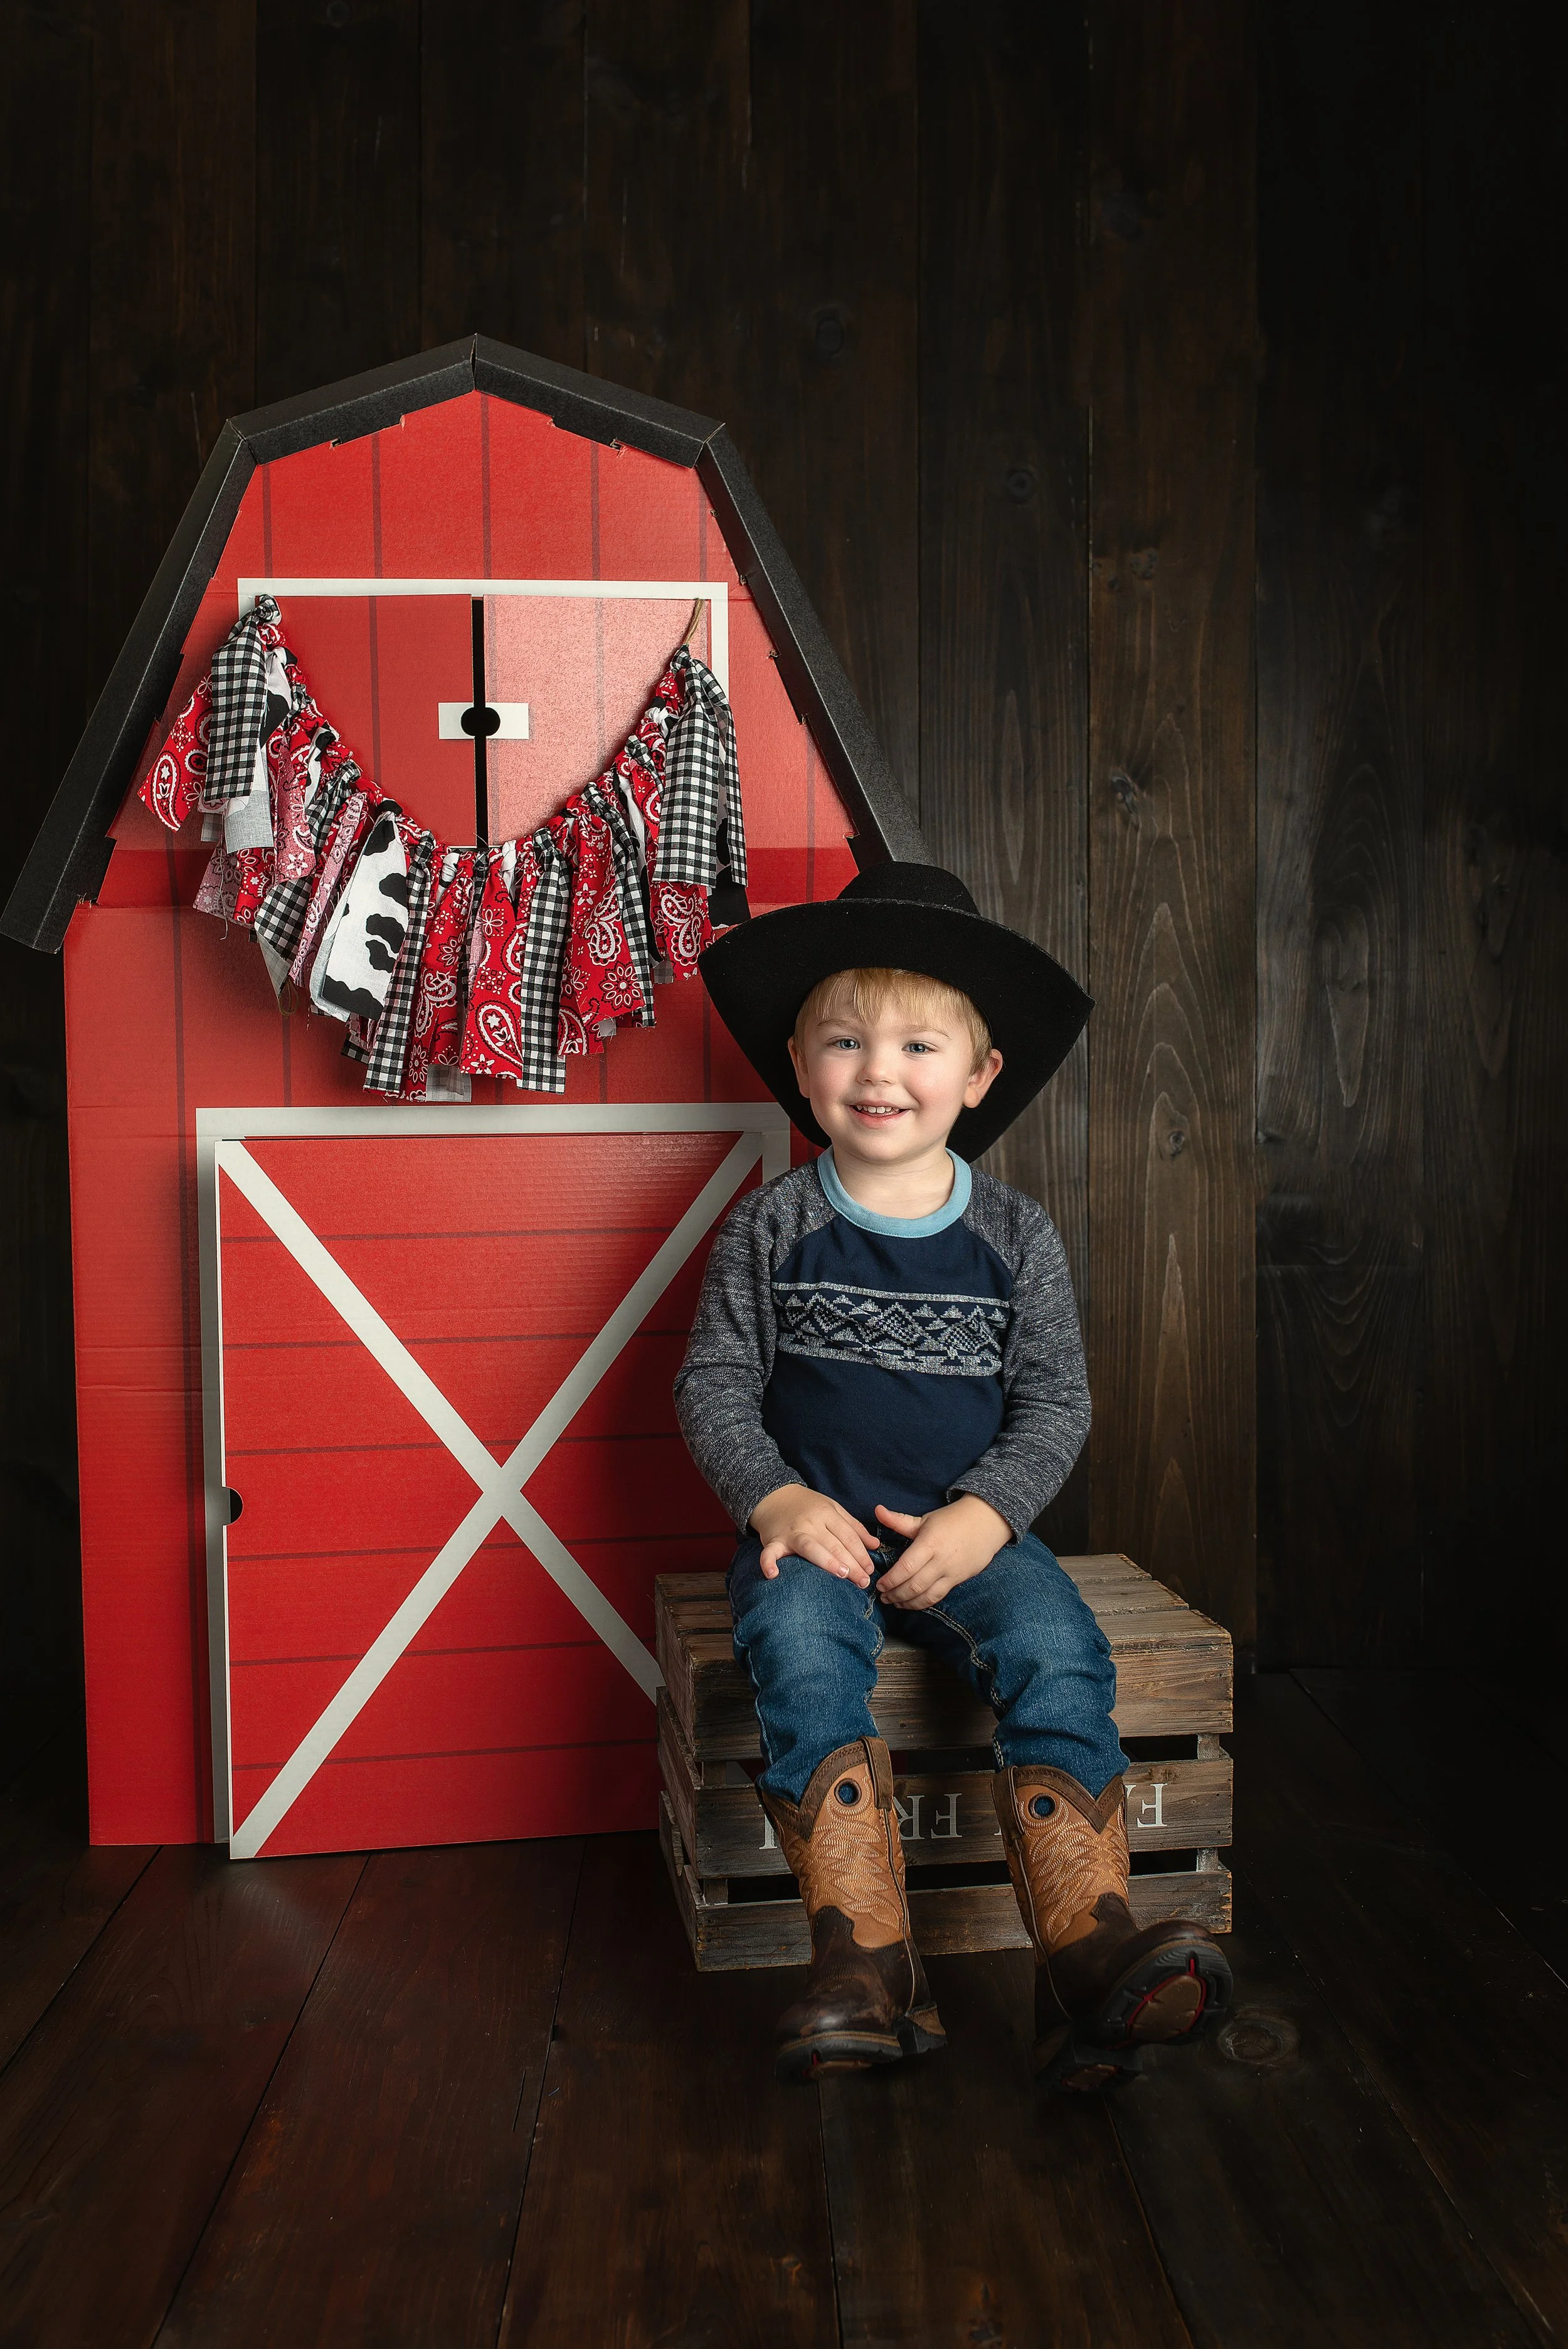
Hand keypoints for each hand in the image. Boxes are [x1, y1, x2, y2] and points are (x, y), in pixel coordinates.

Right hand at [751, 1484, 879, 1585]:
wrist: (774, 1495)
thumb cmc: (807, 1506)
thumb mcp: (833, 1509)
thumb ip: (854, 1527)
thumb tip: (875, 1545)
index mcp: (827, 1513)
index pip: (848, 1536)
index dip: (861, 1553)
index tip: (870, 1570)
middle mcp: (811, 1522)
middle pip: (834, 1544)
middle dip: (852, 1564)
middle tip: (863, 1582)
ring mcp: (792, 1532)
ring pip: (811, 1548)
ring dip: (826, 1561)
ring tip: (841, 1575)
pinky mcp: (773, 1540)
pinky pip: (770, 1553)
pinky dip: (768, 1563)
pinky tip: (773, 1575)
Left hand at [873, 1495, 1013, 1610]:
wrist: (987, 1522)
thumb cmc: (952, 1519)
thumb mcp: (925, 1519)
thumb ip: (899, 1520)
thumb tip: (877, 1510)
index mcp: (930, 1543)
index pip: (906, 1567)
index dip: (891, 1580)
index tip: (879, 1584)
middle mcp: (941, 1560)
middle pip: (914, 1585)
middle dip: (895, 1594)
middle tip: (883, 1597)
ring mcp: (951, 1572)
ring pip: (926, 1595)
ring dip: (908, 1603)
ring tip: (895, 1603)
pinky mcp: (959, 1580)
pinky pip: (938, 1596)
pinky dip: (923, 1603)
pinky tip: (912, 1603)